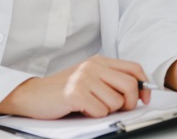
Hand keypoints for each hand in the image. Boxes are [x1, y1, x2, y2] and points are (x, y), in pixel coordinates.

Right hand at [0, 55, 151, 118]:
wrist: (33, 95)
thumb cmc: (62, 90)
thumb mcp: (89, 78)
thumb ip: (110, 80)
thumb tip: (139, 92)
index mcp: (99, 61)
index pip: (134, 68)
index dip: (144, 85)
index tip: (144, 98)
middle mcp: (93, 66)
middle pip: (130, 85)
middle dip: (130, 102)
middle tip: (120, 109)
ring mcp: (84, 78)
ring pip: (116, 102)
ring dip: (106, 111)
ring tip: (91, 106)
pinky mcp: (76, 92)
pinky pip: (100, 111)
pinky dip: (94, 116)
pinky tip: (81, 109)